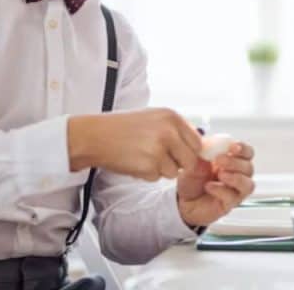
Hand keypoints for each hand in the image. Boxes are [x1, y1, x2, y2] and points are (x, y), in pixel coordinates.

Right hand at [67, 108, 201, 180]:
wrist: (95, 136)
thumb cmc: (122, 127)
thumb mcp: (152, 118)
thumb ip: (176, 130)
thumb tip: (199, 146)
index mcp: (171, 116)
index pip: (197, 142)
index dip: (190, 152)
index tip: (182, 156)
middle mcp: (169, 131)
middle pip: (191, 160)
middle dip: (178, 164)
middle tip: (160, 159)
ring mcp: (160, 149)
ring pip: (174, 172)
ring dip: (161, 170)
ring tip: (143, 157)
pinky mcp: (149, 165)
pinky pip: (157, 178)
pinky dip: (147, 174)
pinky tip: (134, 162)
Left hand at [176, 141, 254, 228]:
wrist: (182, 200)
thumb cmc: (192, 179)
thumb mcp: (194, 161)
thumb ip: (204, 152)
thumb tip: (209, 144)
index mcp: (232, 160)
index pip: (247, 153)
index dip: (243, 149)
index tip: (233, 147)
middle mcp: (237, 176)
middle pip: (249, 168)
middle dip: (236, 162)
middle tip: (219, 160)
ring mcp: (235, 191)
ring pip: (247, 185)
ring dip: (235, 177)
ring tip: (220, 174)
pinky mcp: (229, 204)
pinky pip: (233, 197)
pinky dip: (221, 190)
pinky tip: (209, 186)